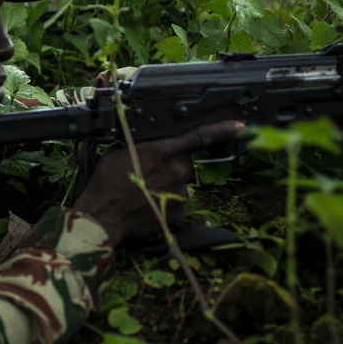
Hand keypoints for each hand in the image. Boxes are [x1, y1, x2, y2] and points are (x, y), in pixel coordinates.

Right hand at [73, 121, 243, 246]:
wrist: (102, 217)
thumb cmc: (106, 182)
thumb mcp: (119, 151)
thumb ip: (142, 144)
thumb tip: (148, 141)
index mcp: (164, 151)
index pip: (201, 136)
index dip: (223, 129)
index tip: (240, 126)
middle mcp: (177, 171)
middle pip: (181, 163)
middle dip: (167, 166)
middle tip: (144, 172)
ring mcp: (180, 193)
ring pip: (177, 183)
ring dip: (163, 185)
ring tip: (139, 191)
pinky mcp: (178, 213)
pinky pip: (175, 202)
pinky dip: (163, 202)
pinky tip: (144, 204)